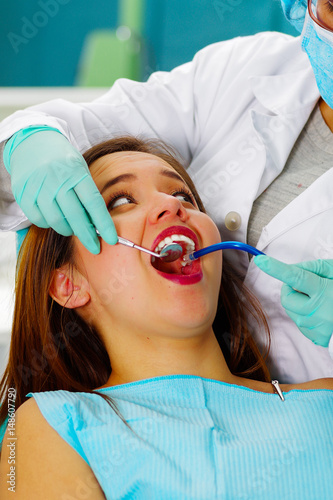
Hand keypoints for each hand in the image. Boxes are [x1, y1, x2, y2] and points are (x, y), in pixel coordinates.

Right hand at [8, 130, 116, 253]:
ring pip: (56, 220)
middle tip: (95, 247)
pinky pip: (38, 219)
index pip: (94, 203)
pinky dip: (48, 224)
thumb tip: (98, 224)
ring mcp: (38, 186)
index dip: (103, 224)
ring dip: (68, 230)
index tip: (112, 239)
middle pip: (75, 216)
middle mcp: (57, 179)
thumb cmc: (63, 160)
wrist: (33, 141)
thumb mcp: (80, 169)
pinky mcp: (24, 193)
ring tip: (73, 229)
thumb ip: (88, 193)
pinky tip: (54, 220)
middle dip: (87, 236)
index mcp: (76, 173)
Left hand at [254, 255, 332, 346]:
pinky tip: (323, 313)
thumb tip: (292, 270)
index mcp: (323, 291)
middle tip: (308, 286)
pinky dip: (306, 315)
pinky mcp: (317, 338)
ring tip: (321, 300)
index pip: (295, 277)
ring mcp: (316, 327)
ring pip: (292, 311)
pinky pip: (300, 323)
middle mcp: (317, 311)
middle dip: (291, 289)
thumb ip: (314, 268)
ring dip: (299, 302)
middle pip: (287, 297)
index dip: (276, 268)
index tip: (261, 261)